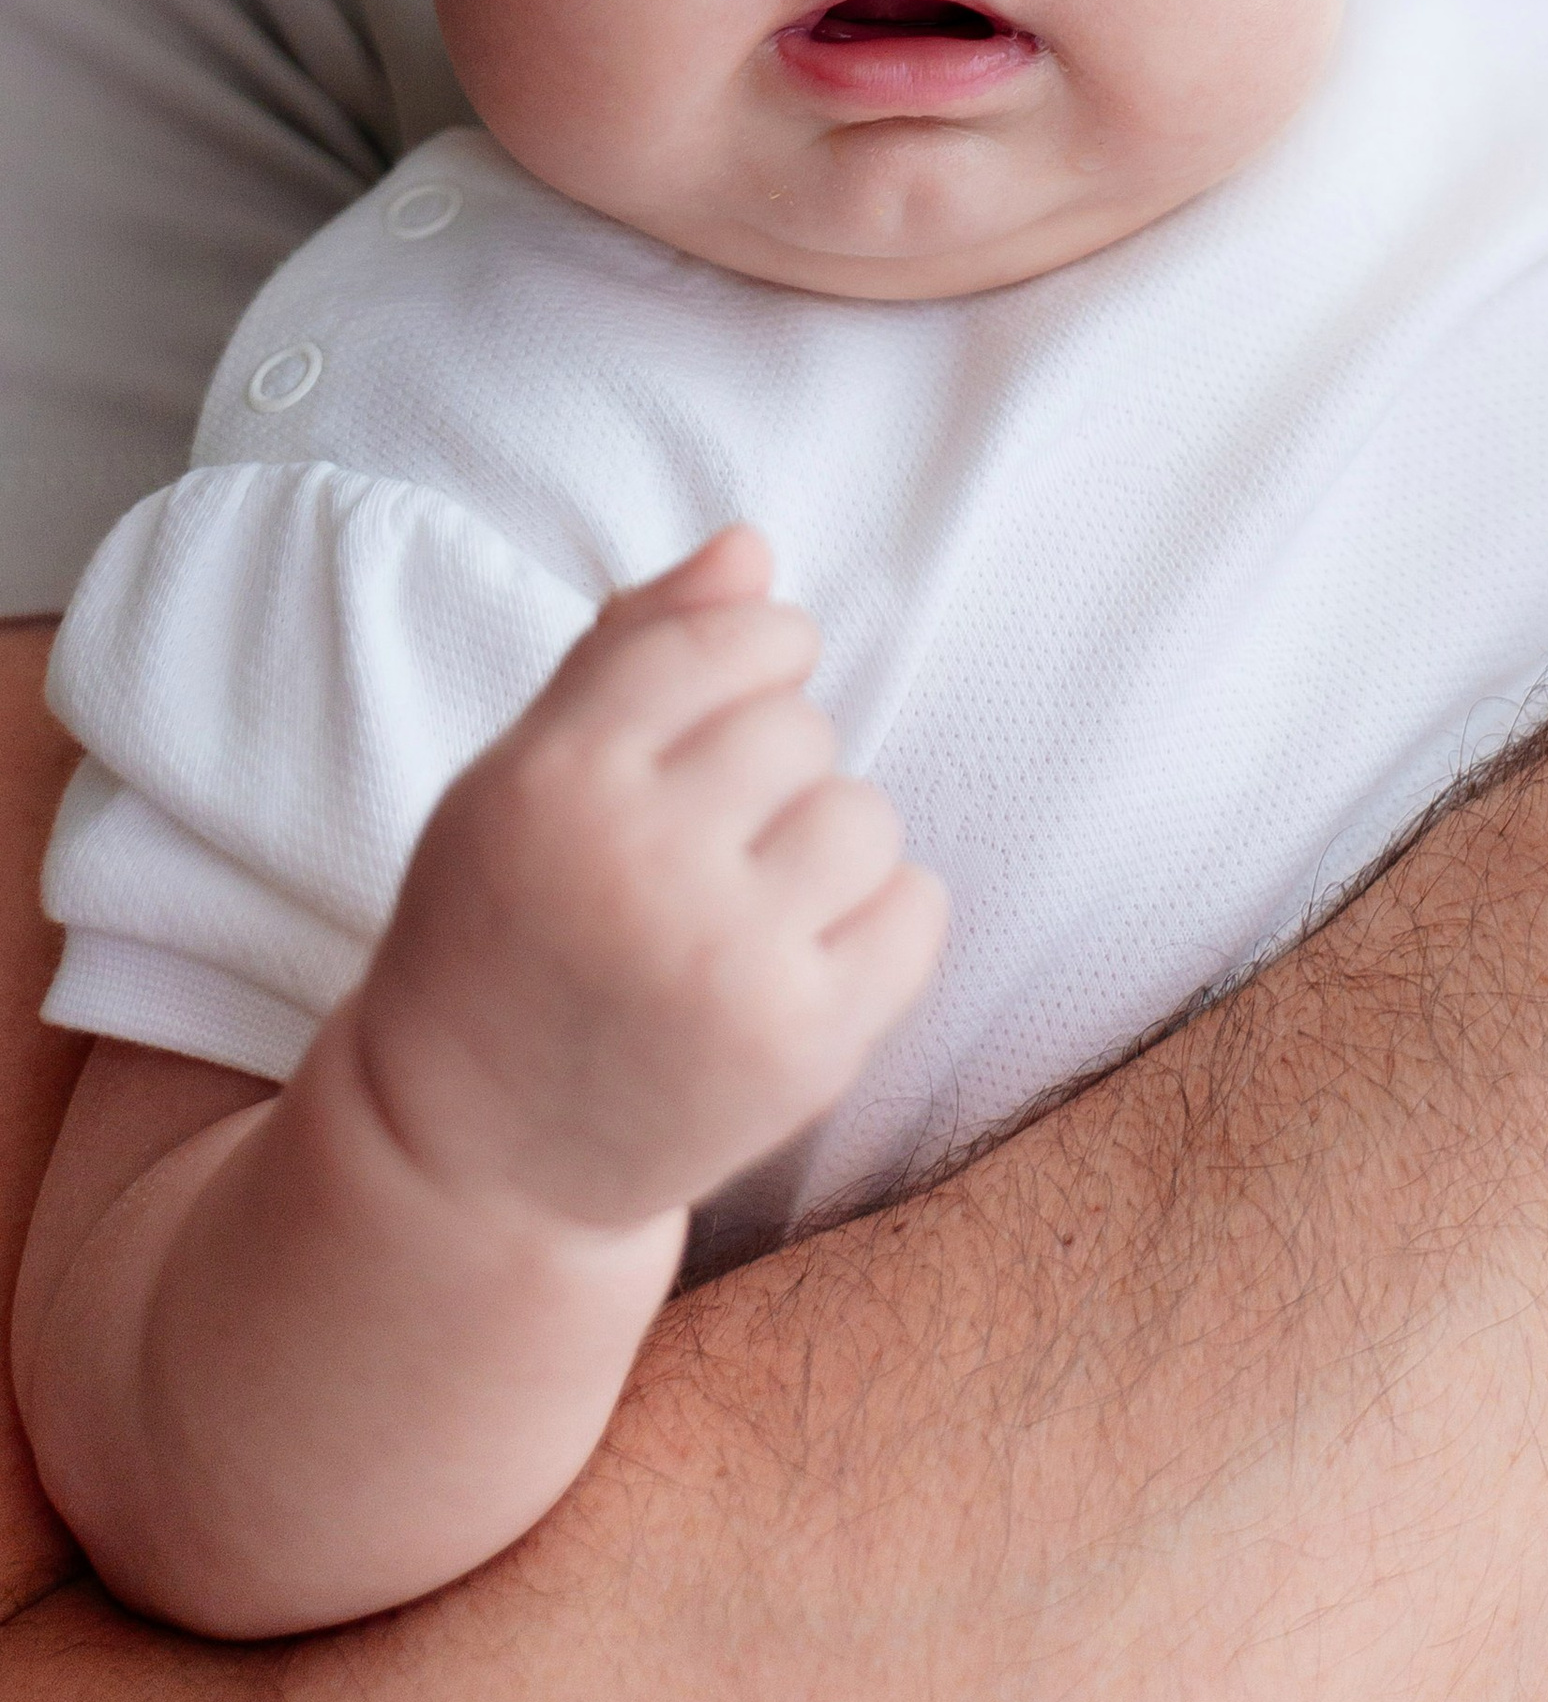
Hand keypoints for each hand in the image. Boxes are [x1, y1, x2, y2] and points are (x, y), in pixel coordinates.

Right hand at [348, 526, 945, 1229]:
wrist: (474, 1154)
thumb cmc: (506, 928)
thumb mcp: (523, 773)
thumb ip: (634, 647)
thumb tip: (753, 547)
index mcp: (555, 780)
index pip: (723, 639)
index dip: (754, 651)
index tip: (734, 697)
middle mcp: (639, 863)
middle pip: (799, 725)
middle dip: (769, 769)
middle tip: (702, 844)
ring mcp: (726, 961)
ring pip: (863, 814)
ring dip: (824, 847)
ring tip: (745, 906)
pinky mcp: (801, 1046)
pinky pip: (918, 910)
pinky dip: (880, 925)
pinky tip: (799, 960)